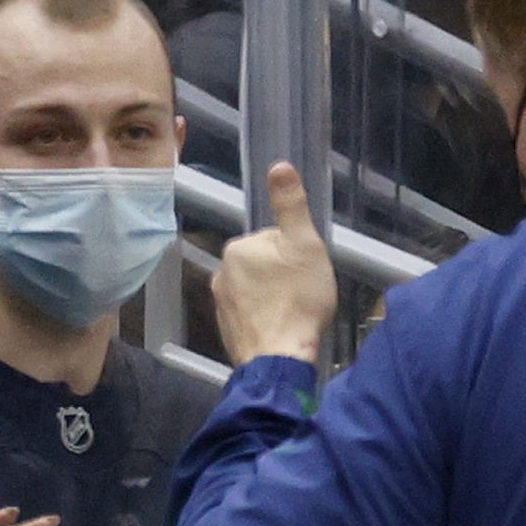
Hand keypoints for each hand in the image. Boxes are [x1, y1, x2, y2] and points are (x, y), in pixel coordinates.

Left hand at [214, 162, 337, 366]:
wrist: (280, 360)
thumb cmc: (298, 301)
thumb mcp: (305, 246)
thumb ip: (291, 206)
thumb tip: (279, 166)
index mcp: (238, 248)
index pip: (274, 240)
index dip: (295, 255)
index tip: (305, 273)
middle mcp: (221, 271)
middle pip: (263, 264)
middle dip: (282, 275)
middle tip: (301, 294)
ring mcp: (220, 303)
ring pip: (255, 289)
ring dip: (273, 297)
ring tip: (292, 314)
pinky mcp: (224, 328)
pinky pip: (249, 313)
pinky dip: (263, 318)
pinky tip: (280, 328)